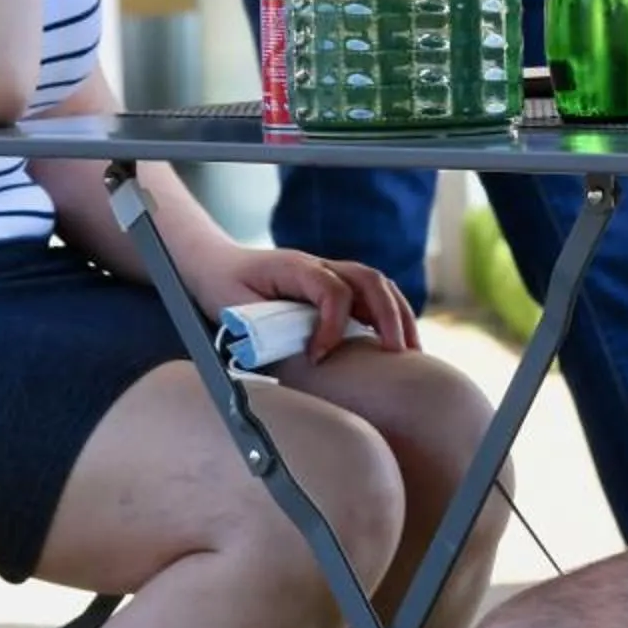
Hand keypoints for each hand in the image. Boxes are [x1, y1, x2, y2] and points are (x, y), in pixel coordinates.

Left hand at [185, 239, 419, 360]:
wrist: (216, 266)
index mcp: (294, 268)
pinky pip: (373, 294)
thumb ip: (264, 332)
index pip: (332, 290)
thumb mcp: (235, 311)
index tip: (319, 356)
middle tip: (395, 354)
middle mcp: (319, 266)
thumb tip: (292, 361)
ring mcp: (330, 272)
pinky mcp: (336, 286)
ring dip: (398, 316)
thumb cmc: (224, 289)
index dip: (333, 325)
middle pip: (369, 279)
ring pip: (378, 284)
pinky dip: (391, 316)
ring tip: (410, 352)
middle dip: (388, 316)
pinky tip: (397, 345)